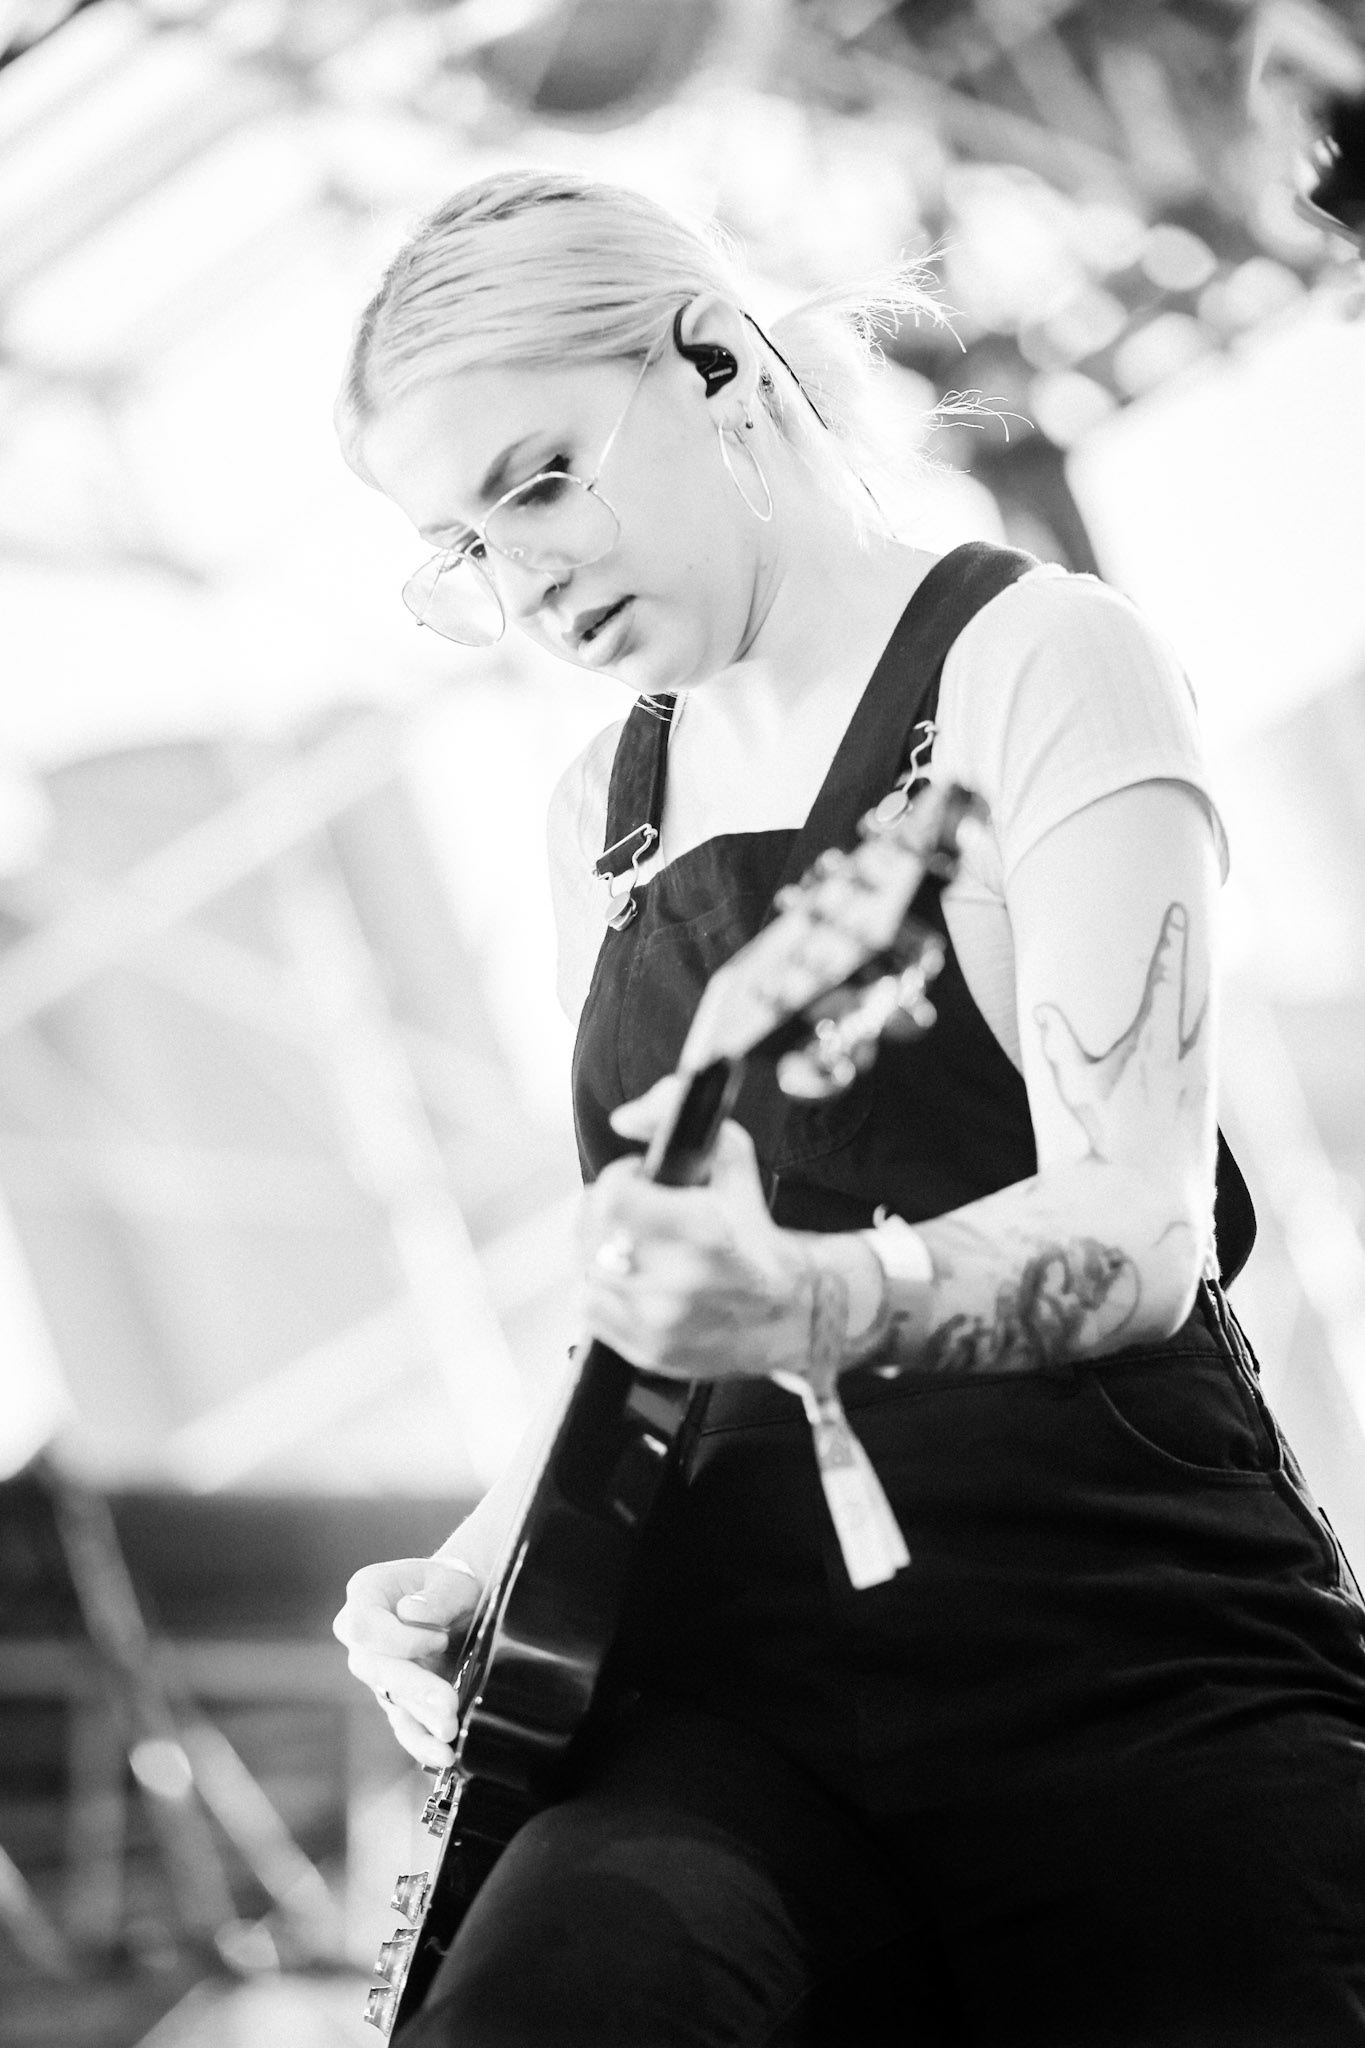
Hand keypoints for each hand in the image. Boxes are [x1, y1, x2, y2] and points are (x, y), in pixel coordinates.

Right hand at [332, 1557, 479, 1767]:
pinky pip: (402, 1723)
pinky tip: (442, 1755)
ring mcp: (376, 1670)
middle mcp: (362, 1636)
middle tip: (448, 1705)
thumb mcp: (452, 1579)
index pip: (363, 1626)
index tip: (441, 1639)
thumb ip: (437, 1594)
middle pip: (373, 1668)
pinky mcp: (395, 1697)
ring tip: (451, 1732)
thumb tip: (410, 1613)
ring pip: (391, 1698)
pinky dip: (421, 1741)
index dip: (399, 1639)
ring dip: (422, 1717)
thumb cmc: (452, 1583)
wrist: (462, 1600)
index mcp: (366, 1593)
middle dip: (413, 1688)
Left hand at [582, 1077, 811, 1380]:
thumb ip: (677, 1118)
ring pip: (587, 1270)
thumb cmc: (753, 1234)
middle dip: (605, 1214)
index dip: (618, 1179)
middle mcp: (680, 1282)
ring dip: (603, 1251)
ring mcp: (662, 1323)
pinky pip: (589, 1309)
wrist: (792, 1313)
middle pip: (592, 1234)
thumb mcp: (732, 1163)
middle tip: (630, 1212)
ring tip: (635, 1247)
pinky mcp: (649, 1353)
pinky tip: (632, 1281)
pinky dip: (602, 1290)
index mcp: (703, 1232)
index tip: (637, 1180)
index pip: (613, 1197)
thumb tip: (624, 1118)